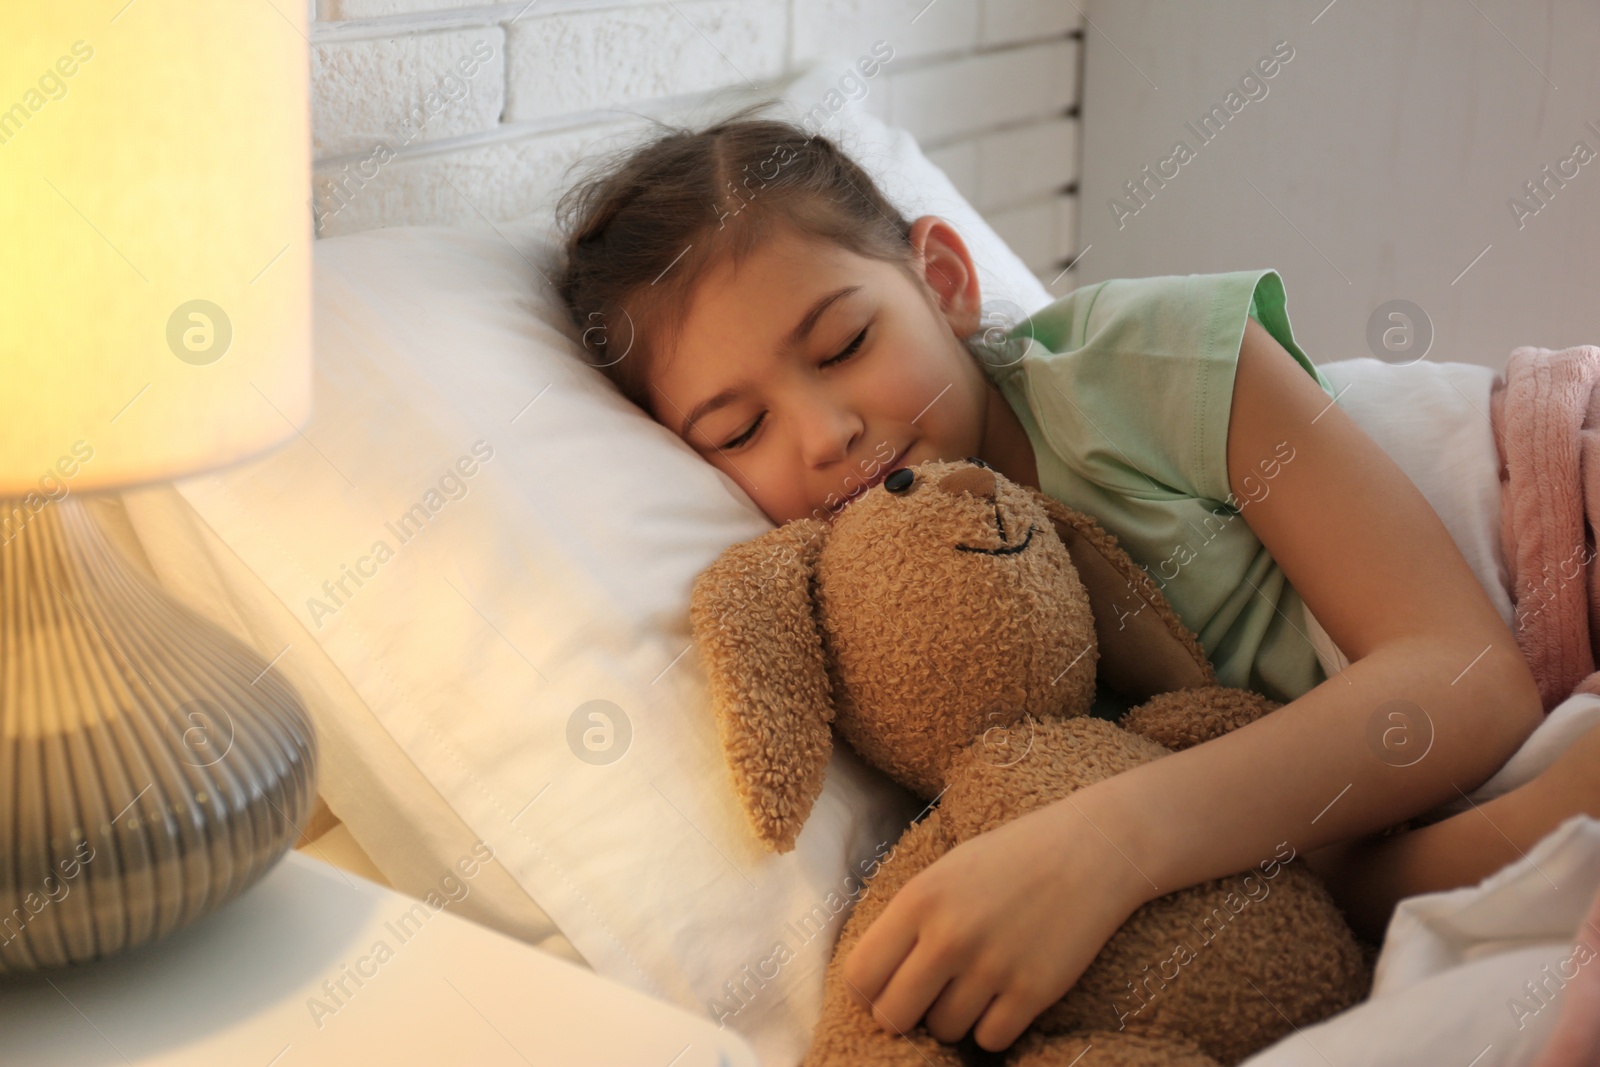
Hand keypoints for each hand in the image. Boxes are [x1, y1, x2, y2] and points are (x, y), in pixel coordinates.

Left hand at [838, 788, 1154, 1051]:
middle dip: (905, 1014)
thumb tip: (873, 984)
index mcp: (919, 899)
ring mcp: (992, 967)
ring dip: (955, 1017)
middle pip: (893, 1016)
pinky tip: (1005, 995)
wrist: (1091, 850)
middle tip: (928, 997)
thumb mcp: (945, 871)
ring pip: (943, 1031)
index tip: (888, 986)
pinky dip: (993, 1027)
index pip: (860, 976)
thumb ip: (909, 921)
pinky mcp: (1033, 992)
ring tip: (976, 982)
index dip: (870, 990)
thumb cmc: (1012, 859)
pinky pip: (989, 1039)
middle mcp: (949, 935)